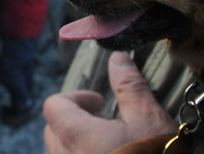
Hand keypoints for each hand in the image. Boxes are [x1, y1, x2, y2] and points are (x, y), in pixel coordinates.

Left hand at [43, 51, 176, 153]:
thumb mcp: (149, 120)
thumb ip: (129, 87)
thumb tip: (118, 58)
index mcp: (76, 136)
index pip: (54, 106)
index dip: (76, 98)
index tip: (100, 103)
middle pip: (53, 130)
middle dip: (75, 121)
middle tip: (107, 124)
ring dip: (77, 145)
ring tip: (111, 146)